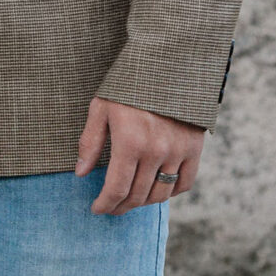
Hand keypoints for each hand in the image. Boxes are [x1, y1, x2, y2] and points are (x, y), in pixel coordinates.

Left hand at [74, 97, 205, 214]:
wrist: (168, 66)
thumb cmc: (129, 86)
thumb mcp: (101, 108)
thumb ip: (90, 142)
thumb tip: (81, 173)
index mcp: (130, 142)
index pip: (116, 188)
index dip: (105, 204)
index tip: (97, 209)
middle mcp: (155, 151)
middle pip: (137, 195)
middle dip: (120, 206)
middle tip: (111, 208)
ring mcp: (178, 151)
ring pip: (160, 194)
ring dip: (143, 203)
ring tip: (130, 200)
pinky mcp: (194, 148)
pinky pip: (184, 183)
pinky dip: (170, 192)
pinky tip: (156, 189)